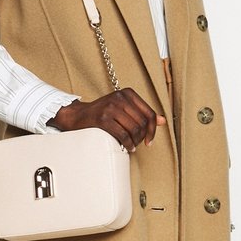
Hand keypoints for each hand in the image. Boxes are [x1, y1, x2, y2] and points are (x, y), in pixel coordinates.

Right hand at [48, 89, 165, 150]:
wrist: (78, 116)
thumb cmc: (102, 114)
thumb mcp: (123, 109)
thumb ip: (141, 113)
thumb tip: (162, 121)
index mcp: (128, 93)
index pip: (149, 113)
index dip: (153, 130)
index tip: (150, 140)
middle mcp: (120, 98)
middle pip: (142, 123)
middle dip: (142, 137)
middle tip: (137, 144)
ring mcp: (111, 107)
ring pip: (134, 129)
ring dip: (135, 142)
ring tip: (131, 146)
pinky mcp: (103, 119)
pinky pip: (123, 135)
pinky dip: (127, 144)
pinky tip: (127, 147)